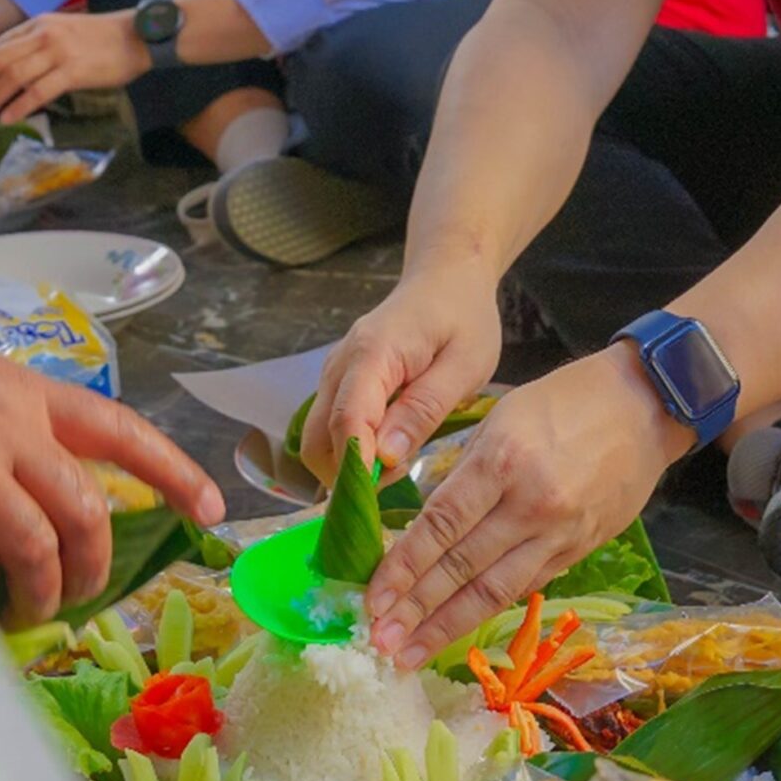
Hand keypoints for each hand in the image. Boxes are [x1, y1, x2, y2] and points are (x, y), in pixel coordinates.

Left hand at [0, 9, 148, 125]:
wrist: (137, 37)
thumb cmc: (104, 38)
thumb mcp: (65, 30)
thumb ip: (41, 43)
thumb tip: (18, 70)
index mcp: (40, 24)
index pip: (0, 46)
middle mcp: (44, 34)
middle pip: (1, 61)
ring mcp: (58, 52)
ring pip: (14, 76)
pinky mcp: (73, 72)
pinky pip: (37, 91)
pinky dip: (19, 106)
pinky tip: (9, 118)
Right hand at [0, 315, 226, 623]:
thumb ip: (7, 416)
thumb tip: (32, 475)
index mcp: (25, 391)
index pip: (119, 431)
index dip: (174, 471)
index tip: (212, 508)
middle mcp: (7, 430)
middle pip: (84, 513)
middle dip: (93, 567)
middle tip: (81, 594)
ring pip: (34, 551)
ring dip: (39, 594)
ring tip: (27, 613)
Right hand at [304, 265, 504, 479]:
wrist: (445, 279)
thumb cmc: (462, 318)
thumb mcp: (464, 365)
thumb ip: (424, 409)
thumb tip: (385, 457)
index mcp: (372, 355)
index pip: (347, 420)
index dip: (357, 467)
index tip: (379, 501)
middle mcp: (340, 365)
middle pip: (317, 438)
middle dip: (346, 476)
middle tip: (395, 490)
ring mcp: (334, 374)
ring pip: (316, 438)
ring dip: (346, 467)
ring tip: (397, 471)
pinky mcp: (339, 383)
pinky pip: (329, 427)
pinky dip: (348, 452)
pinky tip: (387, 454)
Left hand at [364, 345, 691, 667]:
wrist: (647, 407)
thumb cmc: (567, 400)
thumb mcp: (503, 418)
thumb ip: (465, 471)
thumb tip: (426, 523)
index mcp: (503, 461)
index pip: (442, 525)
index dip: (404, 567)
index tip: (372, 598)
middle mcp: (530, 505)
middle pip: (462, 567)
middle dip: (417, 610)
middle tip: (380, 642)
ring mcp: (559, 533)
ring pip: (493, 590)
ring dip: (446, 626)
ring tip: (410, 654)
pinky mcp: (579, 549)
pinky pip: (524, 585)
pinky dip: (487, 609)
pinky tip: (458, 629)